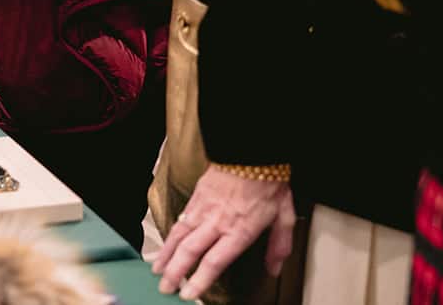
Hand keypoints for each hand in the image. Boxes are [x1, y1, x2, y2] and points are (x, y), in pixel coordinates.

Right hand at [152, 167, 295, 298]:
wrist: (251, 151)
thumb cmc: (269, 182)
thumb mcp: (285, 216)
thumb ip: (278, 246)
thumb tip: (274, 269)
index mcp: (239, 230)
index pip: (214, 261)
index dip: (199, 280)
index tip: (188, 294)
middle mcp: (217, 222)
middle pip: (189, 251)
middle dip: (174, 272)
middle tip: (165, 288)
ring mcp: (203, 208)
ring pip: (178, 235)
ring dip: (166, 255)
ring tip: (157, 270)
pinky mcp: (196, 197)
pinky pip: (180, 219)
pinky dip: (169, 235)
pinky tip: (165, 245)